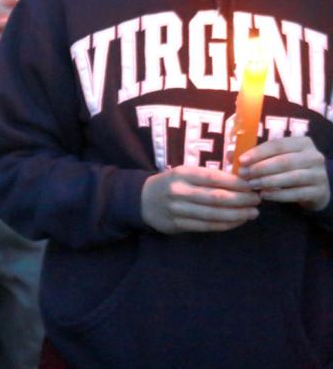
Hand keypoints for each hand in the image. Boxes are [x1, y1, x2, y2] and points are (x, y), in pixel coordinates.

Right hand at [141, 165, 259, 233]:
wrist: (143, 200)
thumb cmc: (172, 183)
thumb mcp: (184, 173)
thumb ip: (207, 177)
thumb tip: (241, 181)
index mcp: (182, 174)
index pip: (214, 178)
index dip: (236, 183)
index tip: (252, 185)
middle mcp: (179, 191)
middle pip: (217, 197)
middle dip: (242, 200)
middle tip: (257, 200)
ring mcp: (178, 209)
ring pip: (214, 214)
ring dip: (237, 215)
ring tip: (253, 213)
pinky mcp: (178, 225)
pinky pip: (207, 226)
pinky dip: (226, 225)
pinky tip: (238, 221)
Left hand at [239, 136, 330, 210]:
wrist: (315, 189)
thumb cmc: (289, 169)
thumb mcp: (275, 159)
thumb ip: (256, 156)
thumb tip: (230, 155)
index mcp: (302, 143)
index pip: (277, 145)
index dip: (258, 152)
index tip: (241, 160)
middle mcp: (314, 156)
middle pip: (284, 161)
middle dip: (260, 168)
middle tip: (243, 175)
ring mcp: (319, 174)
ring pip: (291, 177)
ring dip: (268, 181)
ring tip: (251, 185)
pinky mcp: (320, 191)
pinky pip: (297, 193)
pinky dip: (278, 195)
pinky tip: (264, 195)